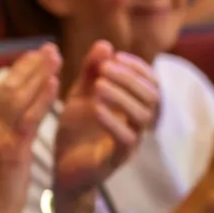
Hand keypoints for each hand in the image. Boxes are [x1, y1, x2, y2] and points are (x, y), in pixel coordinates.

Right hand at [0, 46, 60, 212]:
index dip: (18, 71)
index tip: (35, 55)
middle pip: (7, 86)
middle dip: (29, 65)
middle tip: (49, 47)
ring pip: (16, 96)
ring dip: (37, 74)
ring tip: (55, 56)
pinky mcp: (10, 149)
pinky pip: (28, 117)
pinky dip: (41, 98)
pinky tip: (54, 83)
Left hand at [50, 42, 160, 212]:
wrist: (61, 168)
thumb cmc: (76, 131)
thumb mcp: (80, 95)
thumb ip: (91, 72)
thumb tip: (106, 44)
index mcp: (133, 108)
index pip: (152, 83)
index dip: (139, 68)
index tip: (116, 56)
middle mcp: (137, 124)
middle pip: (152, 97)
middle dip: (130, 78)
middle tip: (106, 68)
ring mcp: (130, 143)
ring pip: (143, 117)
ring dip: (123, 97)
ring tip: (99, 85)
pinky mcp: (116, 160)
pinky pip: (125, 140)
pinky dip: (113, 121)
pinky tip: (96, 108)